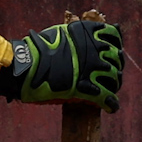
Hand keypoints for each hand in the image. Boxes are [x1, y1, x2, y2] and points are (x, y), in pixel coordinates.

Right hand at [0, 19, 123, 110]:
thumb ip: (73, 35)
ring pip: (114, 78)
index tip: (113, 51)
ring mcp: (92, 69)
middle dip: (115, 66)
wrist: (25, 66)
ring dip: (114, 84)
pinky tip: (111, 108)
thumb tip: (76, 38)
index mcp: (88, 33)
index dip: (115, 45)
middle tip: (111, 75)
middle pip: (116, 58)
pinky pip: (107, 98)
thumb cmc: (35, 50)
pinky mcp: (87, 89)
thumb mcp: (59, 33)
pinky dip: (111, 104)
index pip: (114, 36)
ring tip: (110, 90)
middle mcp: (95, 49)